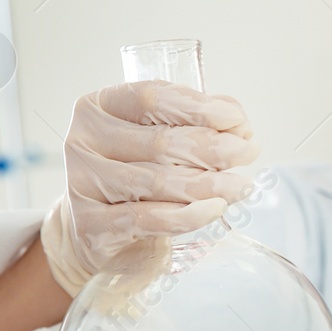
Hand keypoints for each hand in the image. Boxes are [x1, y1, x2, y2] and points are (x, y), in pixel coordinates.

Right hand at [40, 81, 260, 295]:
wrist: (94, 233)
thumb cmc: (133, 178)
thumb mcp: (157, 143)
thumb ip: (194, 123)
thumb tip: (237, 121)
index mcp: (98, 108)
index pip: (150, 97)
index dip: (198, 106)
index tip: (237, 119)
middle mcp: (83, 141)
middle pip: (160, 141)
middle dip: (214, 148)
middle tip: (249, 153)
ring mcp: (82, 184)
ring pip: (158, 181)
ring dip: (210, 184)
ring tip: (242, 185)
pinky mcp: (91, 225)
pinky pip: (149, 218)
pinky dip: (189, 214)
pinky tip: (215, 209)